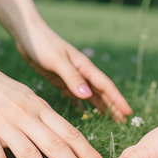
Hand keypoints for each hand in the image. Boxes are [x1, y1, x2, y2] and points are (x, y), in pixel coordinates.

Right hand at [0, 58, 110, 157]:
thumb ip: (44, 116)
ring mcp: (6, 124)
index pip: (70, 132)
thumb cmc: (1, 88)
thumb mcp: (29, 97)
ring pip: (30, 153)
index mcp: (40, 108)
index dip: (88, 152)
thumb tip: (64, 136)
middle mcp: (27, 116)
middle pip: (56, 144)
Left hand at [13, 17, 131, 121]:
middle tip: (125, 122)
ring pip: (90, 95)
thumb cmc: (43, 44)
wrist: (28, 35)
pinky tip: (85, 113)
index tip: (129, 112)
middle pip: (101, 92)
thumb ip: (71, 77)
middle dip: (113, 106)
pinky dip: (82, 105)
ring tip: (111, 120)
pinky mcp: (60, 79)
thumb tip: (88, 95)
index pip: (105, 85)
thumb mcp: (56, 60)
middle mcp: (81, 72)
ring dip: (100, 106)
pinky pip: (75, 95)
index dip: (117, 99)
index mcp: (84, 66)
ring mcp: (71, 76)